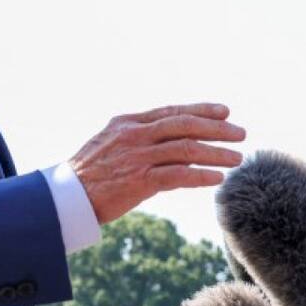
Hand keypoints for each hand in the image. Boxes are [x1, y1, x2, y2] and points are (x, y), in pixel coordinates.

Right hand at [69, 103, 245, 224]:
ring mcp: (137, 157)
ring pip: (186, 149)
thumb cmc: (88, 174)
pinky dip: (201, 175)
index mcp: (128, 122)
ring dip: (216, 152)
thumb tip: (170, 141)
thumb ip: (138, 138)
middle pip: (185, 125)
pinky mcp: (138, 181)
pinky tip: (217, 177)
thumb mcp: (110, 143)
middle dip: (217, 128)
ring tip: (237, 158)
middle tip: (240, 133)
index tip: (224, 111)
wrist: (65, 196)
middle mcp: (135, 134)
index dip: (201, 110)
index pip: (172, 111)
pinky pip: (178, 175)